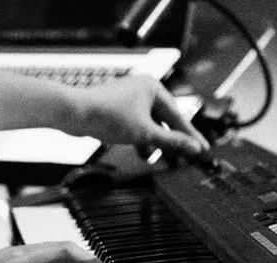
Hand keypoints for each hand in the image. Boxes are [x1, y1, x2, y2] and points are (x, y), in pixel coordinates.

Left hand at [65, 75, 209, 157]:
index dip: (191, 136)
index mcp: (153, 87)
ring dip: (157, 144)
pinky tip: (144, 154)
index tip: (202, 150)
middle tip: (185, 160)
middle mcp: (142, 90)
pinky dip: (142, 140)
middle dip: (173, 142)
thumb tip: (192, 148)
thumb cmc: (106, 114)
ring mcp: (129, 99)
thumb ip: (170, 142)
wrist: (74, 112)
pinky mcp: (117, 110)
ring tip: (166, 161)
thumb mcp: (144, 133)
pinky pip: (136, 126)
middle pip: (165, 121)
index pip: (178, 116)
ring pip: (150, 125)